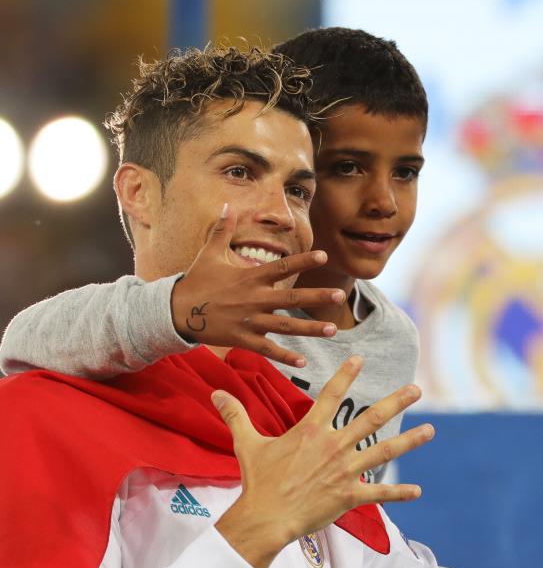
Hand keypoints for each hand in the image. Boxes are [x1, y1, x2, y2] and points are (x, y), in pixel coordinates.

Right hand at [171, 203, 345, 366]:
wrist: (175, 310)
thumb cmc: (197, 280)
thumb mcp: (209, 252)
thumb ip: (223, 229)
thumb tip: (227, 204)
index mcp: (250, 277)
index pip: (282, 266)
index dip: (303, 261)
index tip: (324, 256)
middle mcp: (254, 299)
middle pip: (291, 298)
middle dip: (317, 297)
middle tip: (340, 295)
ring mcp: (249, 321)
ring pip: (285, 326)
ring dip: (310, 329)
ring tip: (333, 330)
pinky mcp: (242, 339)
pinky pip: (268, 349)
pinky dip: (285, 357)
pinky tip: (303, 362)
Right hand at [212, 355, 433, 567]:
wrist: (265, 517)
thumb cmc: (258, 480)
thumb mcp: (247, 443)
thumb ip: (236, 415)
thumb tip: (216, 392)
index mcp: (312, 430)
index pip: (332, 394)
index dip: (346, 374)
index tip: (360, 359)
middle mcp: (334, 445)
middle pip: (372, 418)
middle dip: (397, 402)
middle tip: (416, 390)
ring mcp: (346, 470)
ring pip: (384, 451)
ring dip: (410, 441)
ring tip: (430, 431)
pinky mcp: (350, 495)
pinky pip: (379, 493)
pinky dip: (399, 493)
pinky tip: (418, 491)